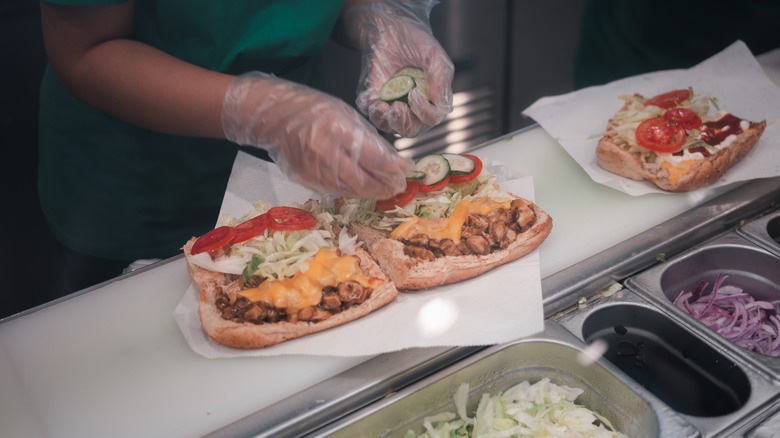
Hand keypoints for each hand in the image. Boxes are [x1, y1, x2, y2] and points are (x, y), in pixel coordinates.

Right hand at [221, 72, 411, 198]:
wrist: (274, 117)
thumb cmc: (314, 111)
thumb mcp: (347, 115)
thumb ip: (371, 140)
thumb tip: (396, 162)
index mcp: (339, 130)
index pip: (375, 158)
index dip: (393, 170)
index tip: (405, 172)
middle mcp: (326, 153)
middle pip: (364, 181)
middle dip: (385, 187)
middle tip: (397, 186)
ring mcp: (314, 169)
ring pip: (351, 191)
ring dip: (371, 192)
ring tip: (384, 188)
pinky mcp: (306, 180)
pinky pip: (336, 191)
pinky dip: (353, 190)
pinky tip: (363, 186)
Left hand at [343, 1, 453, 136]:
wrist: (390, 27)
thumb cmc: (416, 41)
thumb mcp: (434, 55)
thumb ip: (440, 78)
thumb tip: (441, 103)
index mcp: (431, 99)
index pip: (432, 118)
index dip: (424, 112)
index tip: (414, 94)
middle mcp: (412, 107)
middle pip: (410, 129)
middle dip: (403, 123)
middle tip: (397, 108)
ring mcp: (392, 104)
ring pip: (389, 127)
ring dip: (385, 121)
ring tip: (382, 106)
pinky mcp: (374, 99)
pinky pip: (371, 114)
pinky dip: (371, 111)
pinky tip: (373, 100)